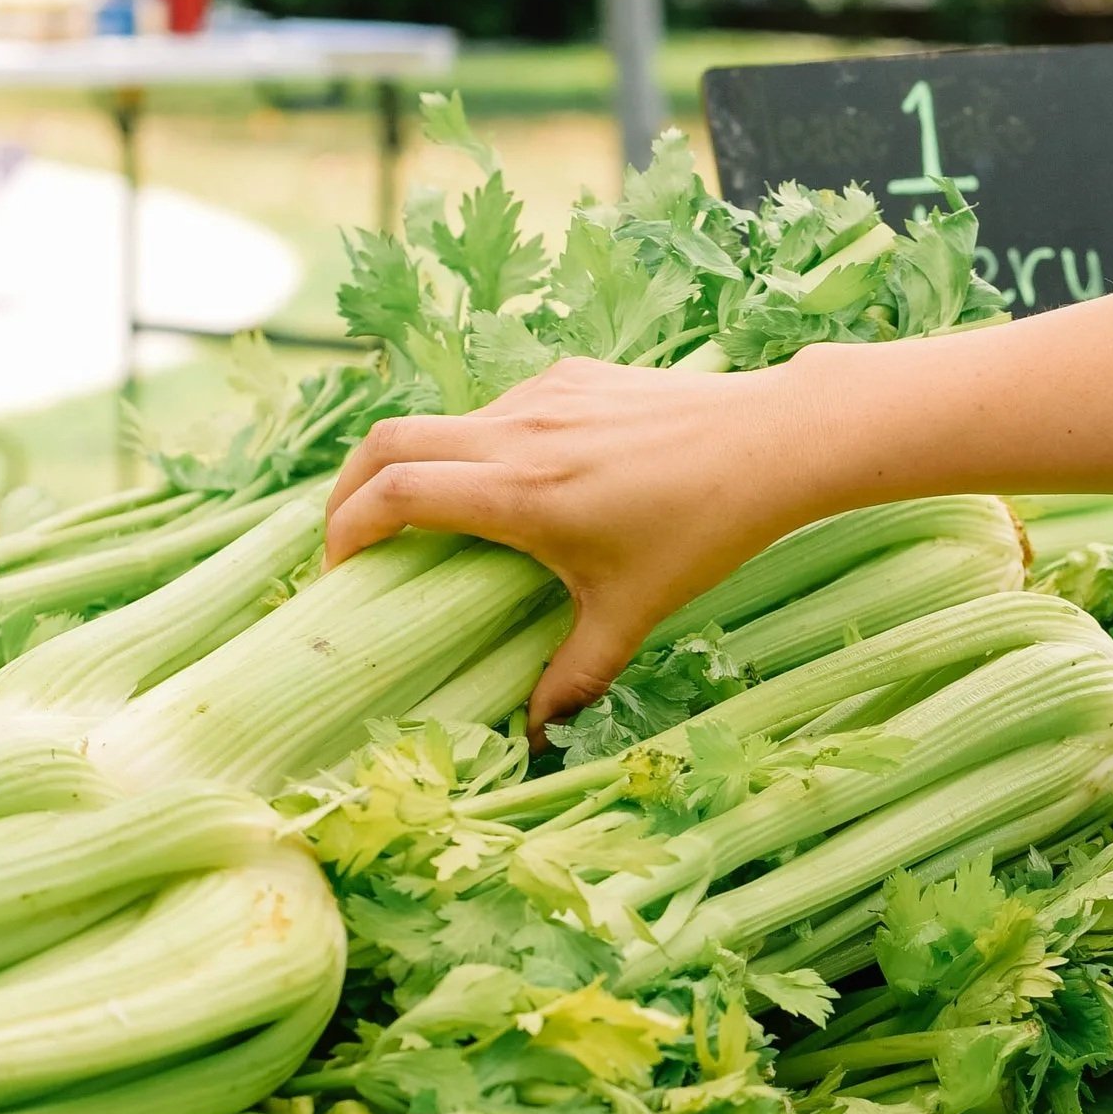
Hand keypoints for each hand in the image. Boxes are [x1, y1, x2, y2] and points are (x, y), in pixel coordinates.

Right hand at [324, 355, 830, 731]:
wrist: (770, 443)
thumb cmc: (703, 530)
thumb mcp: (632, 613)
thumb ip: (573, 676)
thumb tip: (533, 737)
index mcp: (518, 492)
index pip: (393, 494)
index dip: (346, 529)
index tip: (342, 570)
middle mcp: (515, 433)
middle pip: (387, 441)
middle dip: (349, 489)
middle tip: (350, 539)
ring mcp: (542, 395)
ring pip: (445, 423)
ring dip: (419, 465)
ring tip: (428, 519)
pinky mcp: (571, 376)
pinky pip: (499, 409)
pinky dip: (477, 445)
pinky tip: (513, 484)